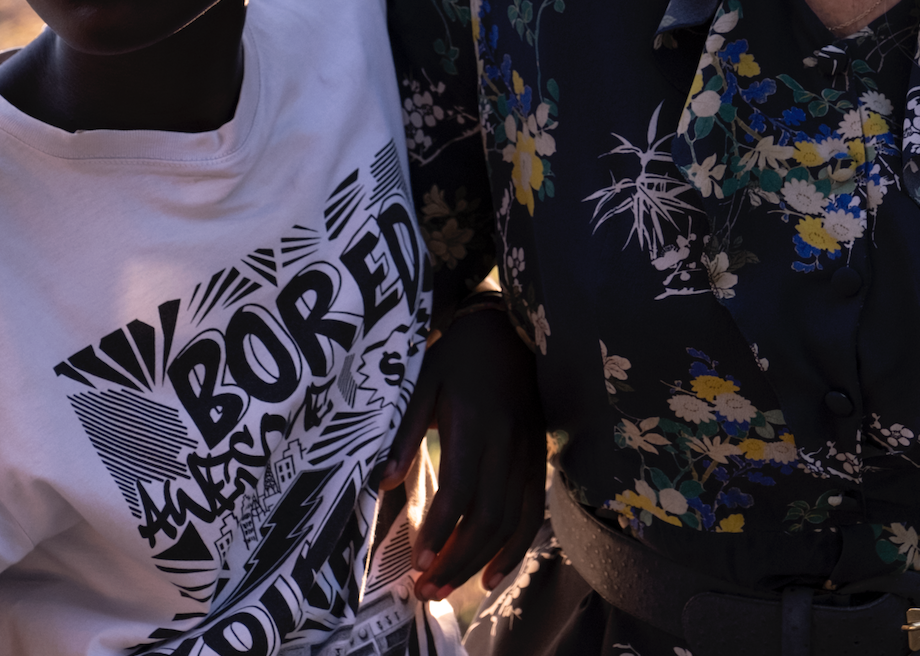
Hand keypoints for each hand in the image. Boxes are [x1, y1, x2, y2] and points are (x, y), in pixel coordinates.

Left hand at [379, 304, 544, 600]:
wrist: (508, 328)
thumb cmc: (456, 354)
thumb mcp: (422, 378)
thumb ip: (404, 430)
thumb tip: (382, 480)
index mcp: (474, 422)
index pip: (460, 489)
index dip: (440, 531)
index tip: (416, 562)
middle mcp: (506, 442)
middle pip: (486, 517)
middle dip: (455, 560)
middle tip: (425, 591)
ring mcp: (527, 452)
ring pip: (510, 522)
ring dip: (479, 563)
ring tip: (447, 590)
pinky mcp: (537, 459)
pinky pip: (532, 513)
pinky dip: (514, 550)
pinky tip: (491, 576)